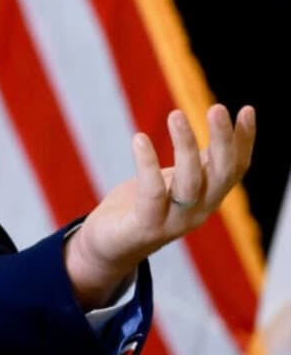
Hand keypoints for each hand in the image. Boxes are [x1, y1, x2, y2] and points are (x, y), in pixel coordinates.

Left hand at [65, 104, 254, 307]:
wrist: (108, 246)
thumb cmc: (142, 206)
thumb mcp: (175, 181)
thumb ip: (197, 163)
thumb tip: (221, 132)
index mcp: (208, 198)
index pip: (235, 169)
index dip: (244, 141)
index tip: (247, 109)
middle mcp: (198, 211)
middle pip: (220, 175)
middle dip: (223, 141)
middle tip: (216, 108)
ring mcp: (173, 221)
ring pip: (189, 182)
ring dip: (185, 146)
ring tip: (176, 113)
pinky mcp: (145, 226)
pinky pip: (152, 194)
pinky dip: (147, 164)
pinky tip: (139, 138)